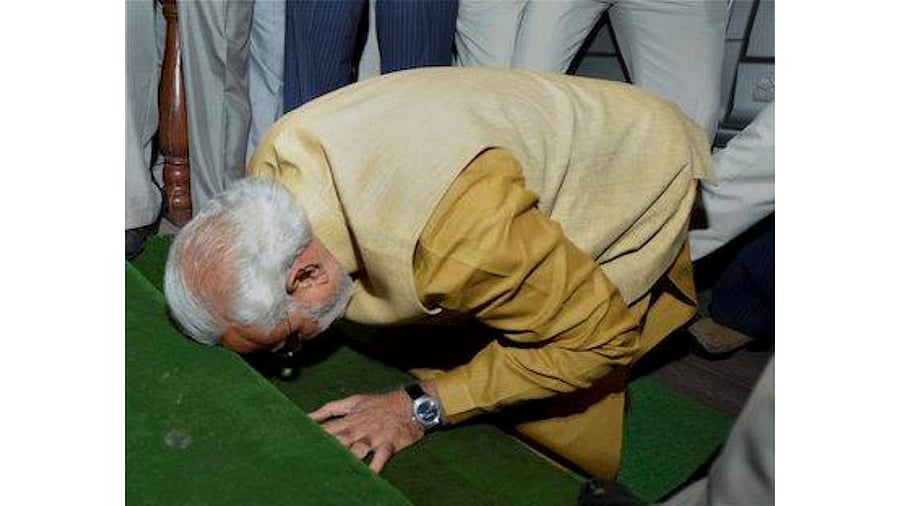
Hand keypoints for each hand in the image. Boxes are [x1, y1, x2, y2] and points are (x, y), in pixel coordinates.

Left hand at [309, 390, 423, 472]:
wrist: (412, 404)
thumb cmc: (380, 404)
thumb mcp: (355, 401)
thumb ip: (331, 409)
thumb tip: (307, 415)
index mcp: (349, 419)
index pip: (327, 428)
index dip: (312, 435)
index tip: (297, 443)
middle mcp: (359, 429)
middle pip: (338, 441)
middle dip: (325, 450)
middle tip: (310, 461)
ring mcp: (373, 438)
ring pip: (356, 451)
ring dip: (346, 460)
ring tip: (334, 471)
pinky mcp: (388, 445)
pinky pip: (379, 459)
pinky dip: (373, 469)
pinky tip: (365, 478)